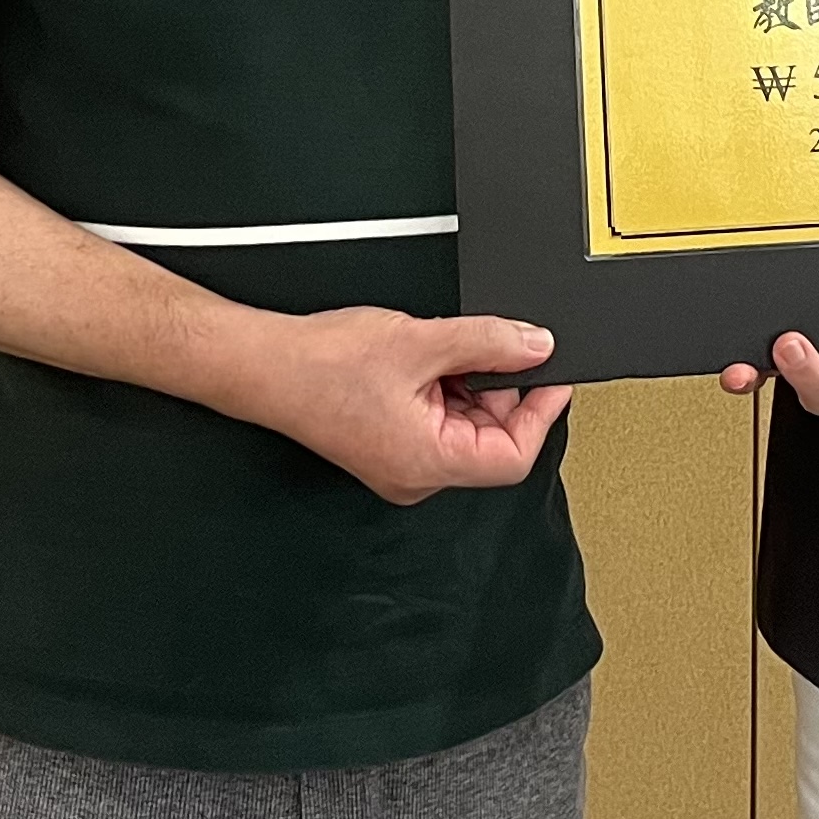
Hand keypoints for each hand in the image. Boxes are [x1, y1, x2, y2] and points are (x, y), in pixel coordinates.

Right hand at [245, 308, 573, 505]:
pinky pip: (437, 420)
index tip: (554, 375)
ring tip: (438, 350)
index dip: (540, 412)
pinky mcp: (388, 445)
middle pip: (491, 440)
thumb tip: (535, 347)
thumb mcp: (423, 341)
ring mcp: (401, 464)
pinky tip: (423, 359)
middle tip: (490, 346)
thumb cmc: (322, 365)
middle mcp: (416, 476)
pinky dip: (443, 387)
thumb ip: (489, 344)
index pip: (515, 456)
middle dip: (499, 389)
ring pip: (464, 427)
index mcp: (429, 464)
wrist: (264, 363)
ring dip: (468, 384)